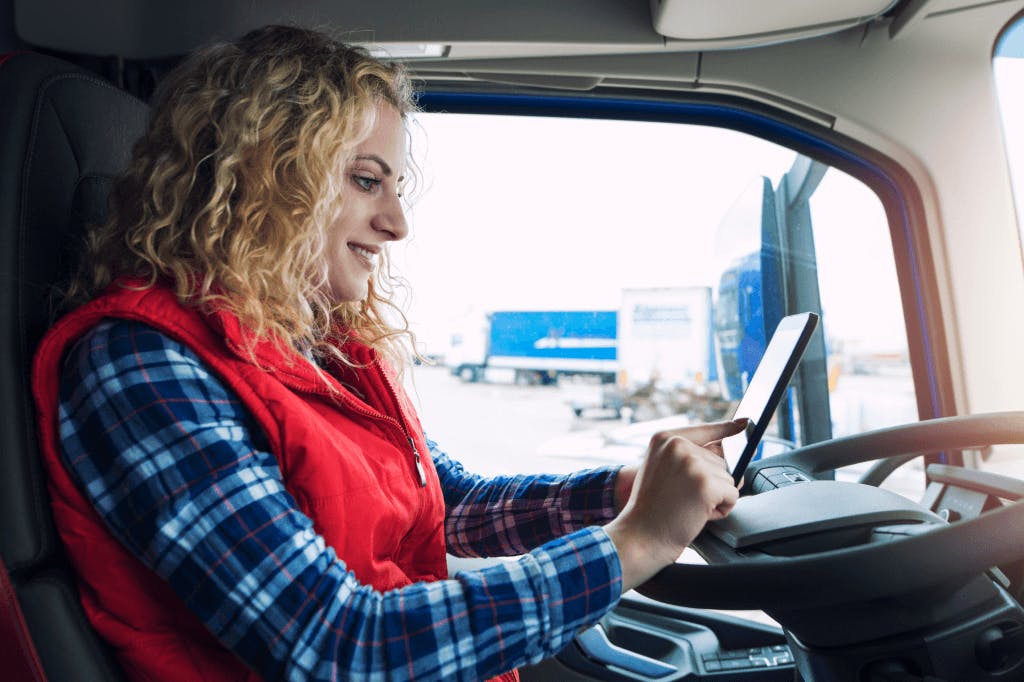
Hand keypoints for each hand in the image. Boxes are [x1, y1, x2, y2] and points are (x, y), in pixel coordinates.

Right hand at [604, 419, 745, 590]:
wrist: (640, 536)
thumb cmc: (651, 509)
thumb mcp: (662, 471)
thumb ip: (689, 458)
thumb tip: (731, 457)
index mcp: (664, 438)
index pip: (705, 429)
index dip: (726, 428)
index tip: (746, 420)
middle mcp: (678, 445)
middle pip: (720, 461)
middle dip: (709, 483)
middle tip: (682, 498)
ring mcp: (693, 463)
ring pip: (728, 478)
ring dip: (715, 497)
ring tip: (687, 506)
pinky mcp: (707, 484)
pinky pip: (733, 494)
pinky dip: (722, 509)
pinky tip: (698, 514)